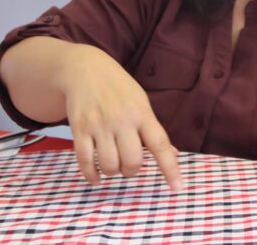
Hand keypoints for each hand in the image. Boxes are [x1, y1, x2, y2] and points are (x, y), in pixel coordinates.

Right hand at [59, 49, 181, 189]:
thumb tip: (173, 154)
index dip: (170, 168)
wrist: (84, 69)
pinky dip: (91, 175)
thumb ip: (154, 130)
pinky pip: (85, 161)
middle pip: (132, 161)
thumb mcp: (141, 102)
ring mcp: (99, 125)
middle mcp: (122, 120)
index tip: (177, 186)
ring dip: (113, 172)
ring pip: (109, 165)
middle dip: (132, 170)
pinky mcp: (79, 129)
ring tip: (113, 165)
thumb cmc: (118, 88)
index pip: (160, 145)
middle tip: (129, 165)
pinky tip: (96, 176)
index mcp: (142, 113)